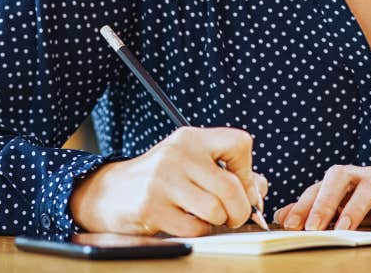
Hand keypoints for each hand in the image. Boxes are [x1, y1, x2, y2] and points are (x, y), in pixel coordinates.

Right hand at [69, 126, 268, 236]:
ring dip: (218, 222)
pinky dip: (198, 231)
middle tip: (234, 217)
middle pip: (232, 186)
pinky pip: (194, 228)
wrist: (109, 192)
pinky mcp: (151, 207)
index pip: (240, 143)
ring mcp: (163, 179)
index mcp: (191, 138)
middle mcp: (178, 153)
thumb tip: (260, 188)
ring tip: (207, 218)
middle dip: (240, 209)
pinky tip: (186, 223)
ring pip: (215, 210)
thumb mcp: (191, 164)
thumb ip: (228, 172)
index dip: (248, 170)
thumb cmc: (160, 179)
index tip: (241, 184)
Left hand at [272, 155, 370, 231]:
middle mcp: (370, 175)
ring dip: (353, 208)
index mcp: (353, 178)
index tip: (287, 224)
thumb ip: (326, 208)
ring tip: (341, 230)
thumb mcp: (359, 201)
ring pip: (370, 186)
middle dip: (323, 201)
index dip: (303, 202)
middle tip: (310, 227)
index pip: (322, 185)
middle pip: (340, 176)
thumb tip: (284, 215)